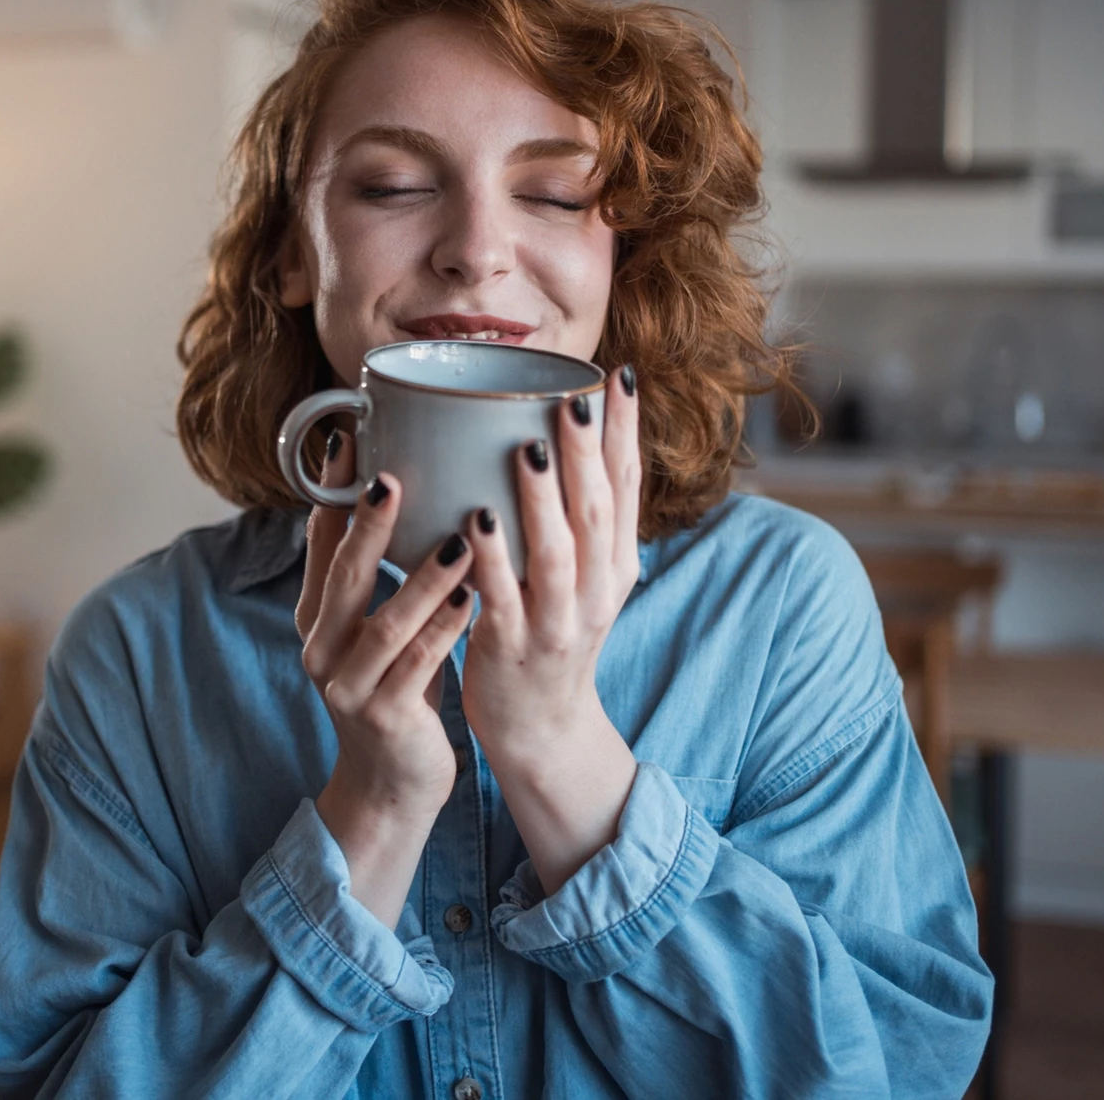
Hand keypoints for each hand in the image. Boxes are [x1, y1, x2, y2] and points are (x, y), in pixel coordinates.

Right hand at [298, 429, 476, 925]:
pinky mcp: (380, 716)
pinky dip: (444, 630)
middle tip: (394, 475)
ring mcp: (345, 683)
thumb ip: (383, 572)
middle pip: (341, 572)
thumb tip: (412, 487)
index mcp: (316, 613)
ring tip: (460, 536)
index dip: (333, 489)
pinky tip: (473, 599)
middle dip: (369, 524)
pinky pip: (416, 665)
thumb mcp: (381, 625)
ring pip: (383, 622)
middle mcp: (320, 644)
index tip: (353, 438)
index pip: (319, 538)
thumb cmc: (397, 688)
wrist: (392, 783)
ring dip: (422, 578)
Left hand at [462, 366, 642, 892]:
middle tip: (572, 398)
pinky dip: (493, 560)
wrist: (541, 728)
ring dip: (542, 500)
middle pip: (598, 511)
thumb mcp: (584, 576)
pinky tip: (476, 521)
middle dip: (586, 452)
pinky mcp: (515, 649)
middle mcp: (597, 589)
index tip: (620, 375)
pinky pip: (502, 599)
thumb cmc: (550, 632)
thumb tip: (564, 433)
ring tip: (526, 451)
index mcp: (616, 563)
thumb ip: (578, 517)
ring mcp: (559, 622)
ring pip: (557, 554)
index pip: (628, 486)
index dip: (625, 431)